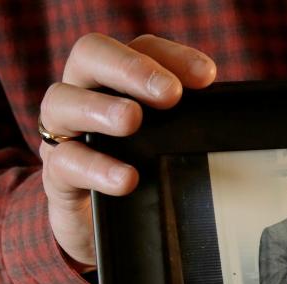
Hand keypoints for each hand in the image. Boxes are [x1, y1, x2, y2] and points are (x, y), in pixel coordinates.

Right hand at [39, 33, 216, 268]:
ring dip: (101, 107)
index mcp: (115, 80)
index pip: (140, 48)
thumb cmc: (140, 176)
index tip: (207, 77)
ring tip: (132, 120)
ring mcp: (64, 133)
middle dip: (131, 69)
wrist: (98, 232)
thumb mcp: (167, 148)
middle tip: (169, 94)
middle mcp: (83, 94)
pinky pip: (65, 162)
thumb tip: (230, 125)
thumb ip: (188, 128)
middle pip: (91, 55)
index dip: (172, 56)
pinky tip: (126, 178)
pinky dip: (97, 168)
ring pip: (62, 101)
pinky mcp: (55, 176)